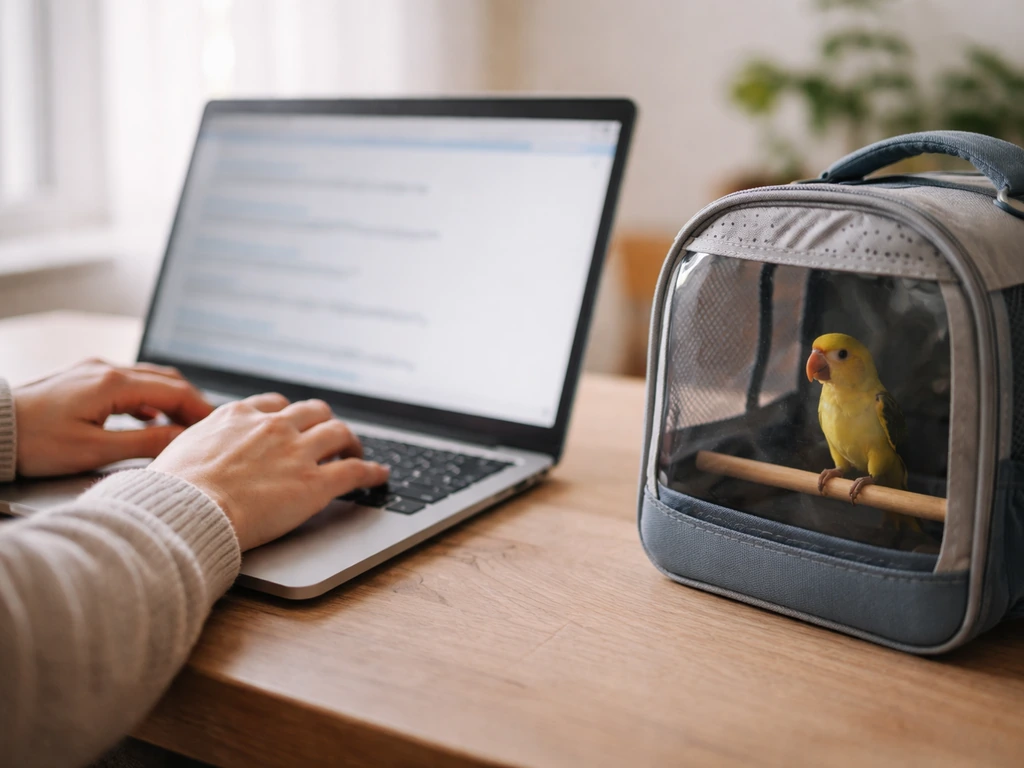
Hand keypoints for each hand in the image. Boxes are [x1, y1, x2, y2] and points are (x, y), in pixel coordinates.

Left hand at [13, 359, 214, 476]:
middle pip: (165, 379)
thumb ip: (144, 443)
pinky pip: (126, 383)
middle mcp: (106, 370)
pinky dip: (147, 399)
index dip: (201, 409)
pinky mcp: (80, 379)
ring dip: (170, 398)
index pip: (175, 391)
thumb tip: (183, 439)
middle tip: (209, 424)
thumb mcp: (94, 450)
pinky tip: (148, 417)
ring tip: (184, 423)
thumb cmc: (34, 443)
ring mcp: (91, 371)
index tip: (219, 425)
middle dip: (191, 401)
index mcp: (114, 384)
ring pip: (147, 378)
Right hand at [149, 394, 388, 550]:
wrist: (184, 510)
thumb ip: (195, 447)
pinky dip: (372, 472)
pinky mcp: (314, 483)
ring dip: (351, 442)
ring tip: (357, 453)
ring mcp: (296, 452)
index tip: (293, 424)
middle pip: (314, 411)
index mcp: (238, 416)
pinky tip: (380, 476)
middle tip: (330, 437)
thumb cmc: (170, 490)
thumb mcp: (177, 451)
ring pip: (339, 433)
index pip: (274, 405)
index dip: (288, 416)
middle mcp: (272, 426)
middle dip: (324, 422)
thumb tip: (184, 459)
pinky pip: (354, 470)